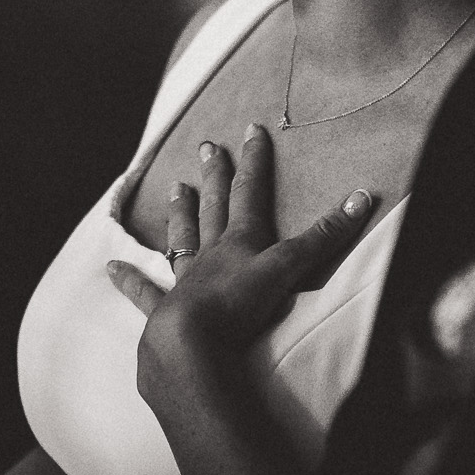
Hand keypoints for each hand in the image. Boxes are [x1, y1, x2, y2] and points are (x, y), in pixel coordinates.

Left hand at [108, 124, 376, 378]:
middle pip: (214, 208)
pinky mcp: (165, 311)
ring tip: (175, 187)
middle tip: (206, 147)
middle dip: (215, 177)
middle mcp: (210, 255)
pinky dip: (129, 280)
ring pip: (183, 239)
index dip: (254, 162)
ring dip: (180, 213)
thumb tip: (363, 197)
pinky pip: (144, 292)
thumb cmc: (240, 305)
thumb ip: (325, 237)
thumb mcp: (290, 269)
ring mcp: (185, 281)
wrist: (192, 344)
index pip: (251, 193)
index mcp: (240, 242)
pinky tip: (111, 267)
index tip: (251, 130)